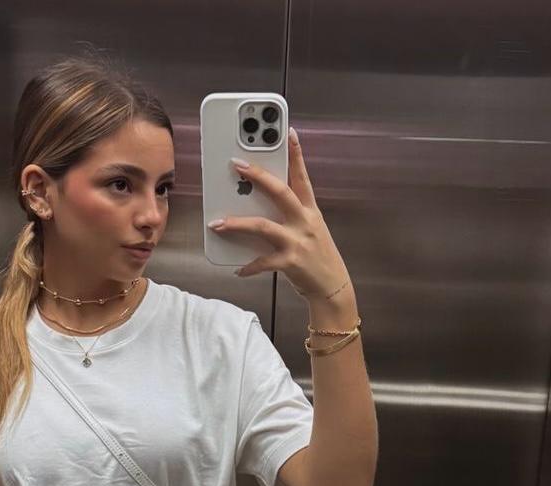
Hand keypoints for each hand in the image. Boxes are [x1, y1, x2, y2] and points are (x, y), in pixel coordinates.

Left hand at [209, 127, 348, 299]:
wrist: (332, 288)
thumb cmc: (318, 257)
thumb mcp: (311, 230)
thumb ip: (291, 215)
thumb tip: (260, 205)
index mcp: (310, 211)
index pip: (302, 177)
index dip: (296, 154)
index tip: (289, 132)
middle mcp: (305, 222)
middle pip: (280, 192)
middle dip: (257, 176)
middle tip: (237, 164)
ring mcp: (298, 242)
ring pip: (263, 226)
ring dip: (237, 223)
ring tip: (218, 223)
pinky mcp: (291, 263)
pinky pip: (263, 262)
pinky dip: (248, 266)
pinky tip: (238, 268)